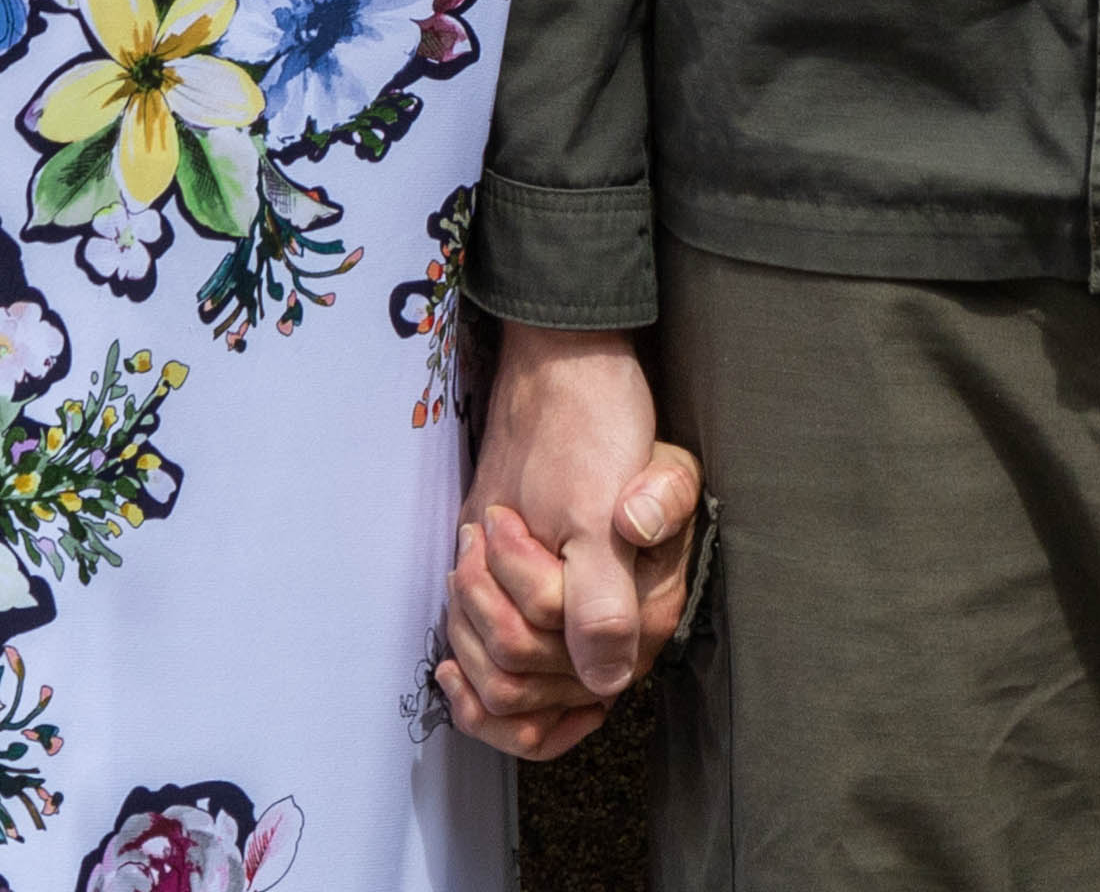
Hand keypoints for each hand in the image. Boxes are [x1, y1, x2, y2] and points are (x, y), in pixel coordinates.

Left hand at [435, 324, 699, 761]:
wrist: (562, 393)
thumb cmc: (593, 438)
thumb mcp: (605, 509)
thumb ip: (607, 598)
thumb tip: (608, 680)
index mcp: (648, 617)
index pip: (561, 650)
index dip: (518, 588)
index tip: (503, 522)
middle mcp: (620, 644)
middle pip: (525, 680)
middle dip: (484, 606)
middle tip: (479, 534)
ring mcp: (581, 643)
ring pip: (506, 694)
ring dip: (468, 631)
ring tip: (468, 562)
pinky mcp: (546, 637)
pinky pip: (506, 707)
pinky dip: (472, 687)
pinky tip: (451, 669)